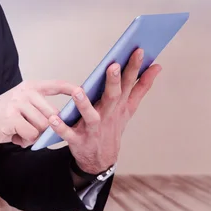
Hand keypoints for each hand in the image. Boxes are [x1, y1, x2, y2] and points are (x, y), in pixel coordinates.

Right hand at [0, 80, 79, 157]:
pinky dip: (23, 140)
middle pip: (52, 115)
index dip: (71, 89)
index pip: (55, 85)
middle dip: (44, 129)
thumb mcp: (18, 107)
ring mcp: (18, 103)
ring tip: (16, 132)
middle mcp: (24, 92)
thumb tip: (60, 120)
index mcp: (28, 87)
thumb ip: (37, 109)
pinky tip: (12, 136)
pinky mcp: (12, 117)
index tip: (83, 91)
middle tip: (27, 130)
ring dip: (32, 135)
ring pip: (42, 126)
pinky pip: (31, 135)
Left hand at [48, 49, 161, 173]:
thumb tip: (157, 66)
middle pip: (112, 97)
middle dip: (113, 82)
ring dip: (84, 105)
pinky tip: (53, 119)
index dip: (134, 68)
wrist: (101, 160)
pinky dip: (60, 127)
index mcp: (119, 106)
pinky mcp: (77, 140)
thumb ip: (141, 87)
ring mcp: (93, 129)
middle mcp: (108, 115)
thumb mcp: (129, 108)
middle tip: (113, 66)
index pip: (129, 84)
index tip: (138, 51)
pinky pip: (68, 134)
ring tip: (78, 92)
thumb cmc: (112, 127)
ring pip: (89, 116)